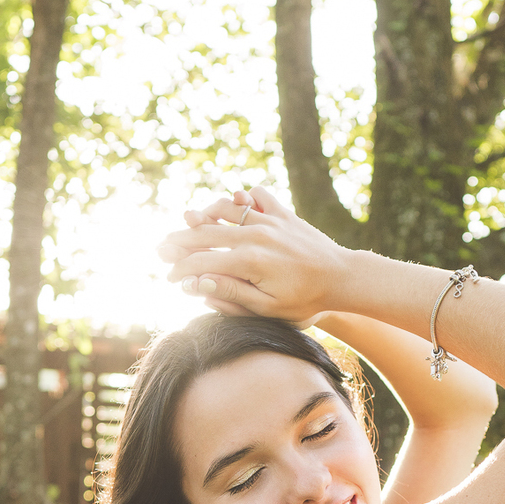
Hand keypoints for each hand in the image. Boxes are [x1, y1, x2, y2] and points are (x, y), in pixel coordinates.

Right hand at [158, 187, 350, 322]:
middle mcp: (255, 234)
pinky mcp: (283, 214)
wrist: (344, 278)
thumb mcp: (266, 307)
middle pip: (206, 233)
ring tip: (187, 222)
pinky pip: (257, 195)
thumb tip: (197, 283)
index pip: (201, 261)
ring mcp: (269, 220)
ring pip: (226, 209)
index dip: (181, 270)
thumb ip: (230, 293)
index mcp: (248, 260)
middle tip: (161, 249)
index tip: (169, 279)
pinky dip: (243, 196)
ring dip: (204, 215)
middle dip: (180, 241)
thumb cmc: (306, 301)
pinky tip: (234, 202)